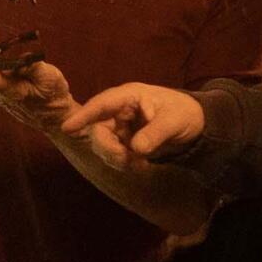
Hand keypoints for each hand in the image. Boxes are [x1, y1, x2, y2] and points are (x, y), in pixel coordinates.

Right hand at [63, 83, 204, 161]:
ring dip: (117, 159)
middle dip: (108, 149)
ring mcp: (119, 128)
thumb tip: (135, 149)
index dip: (83, 116)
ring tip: (141, 164)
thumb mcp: (174, 121)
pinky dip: (124, 164)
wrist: (194, 125)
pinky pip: (113, 155)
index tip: (67, 128)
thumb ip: (155, 133)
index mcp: (129, 97)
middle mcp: (118, 112)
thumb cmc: (183, 113)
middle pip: (97, 130)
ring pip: (103, 146)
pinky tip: (142, 165)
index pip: (101, 104)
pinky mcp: (122, 142)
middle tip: (126, 161)